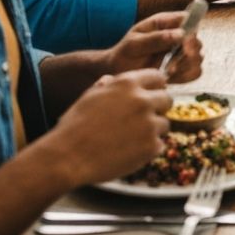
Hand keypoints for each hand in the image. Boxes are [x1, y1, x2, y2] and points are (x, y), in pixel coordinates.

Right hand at [51, 68, 171, 184]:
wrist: (67, 157)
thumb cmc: (73, 126)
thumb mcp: (88, 97)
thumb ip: (106, 86)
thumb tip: (111, 78)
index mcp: (128, 84)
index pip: (158, 77)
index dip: (155, 87)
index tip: (152, 96)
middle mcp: (143, 100)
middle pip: (167, 99)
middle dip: (158, 108)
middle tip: (142, 120)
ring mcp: (149, 124)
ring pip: (164, 124)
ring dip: (152, 131)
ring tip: (129, 139)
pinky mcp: (151, 146)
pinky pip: (160, 144)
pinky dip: (149, 149)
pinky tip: (130, 152)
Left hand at [105, 11, 203, 83]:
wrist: (118, 73)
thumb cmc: (124, 54)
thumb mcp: (134, 44)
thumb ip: (155, 38)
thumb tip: (180, 34)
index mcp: (165, 23)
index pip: (188, 18)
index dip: (190, 29)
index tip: (183, 42)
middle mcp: (177, 36)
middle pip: (196, 41)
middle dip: (188, 53)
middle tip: (173, 63)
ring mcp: (180, 53)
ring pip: (198, 57)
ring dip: (186, 66)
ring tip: (168, 72)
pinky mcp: (182, 69)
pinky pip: (195, 72)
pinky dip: (186, 76)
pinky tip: (171, 78)